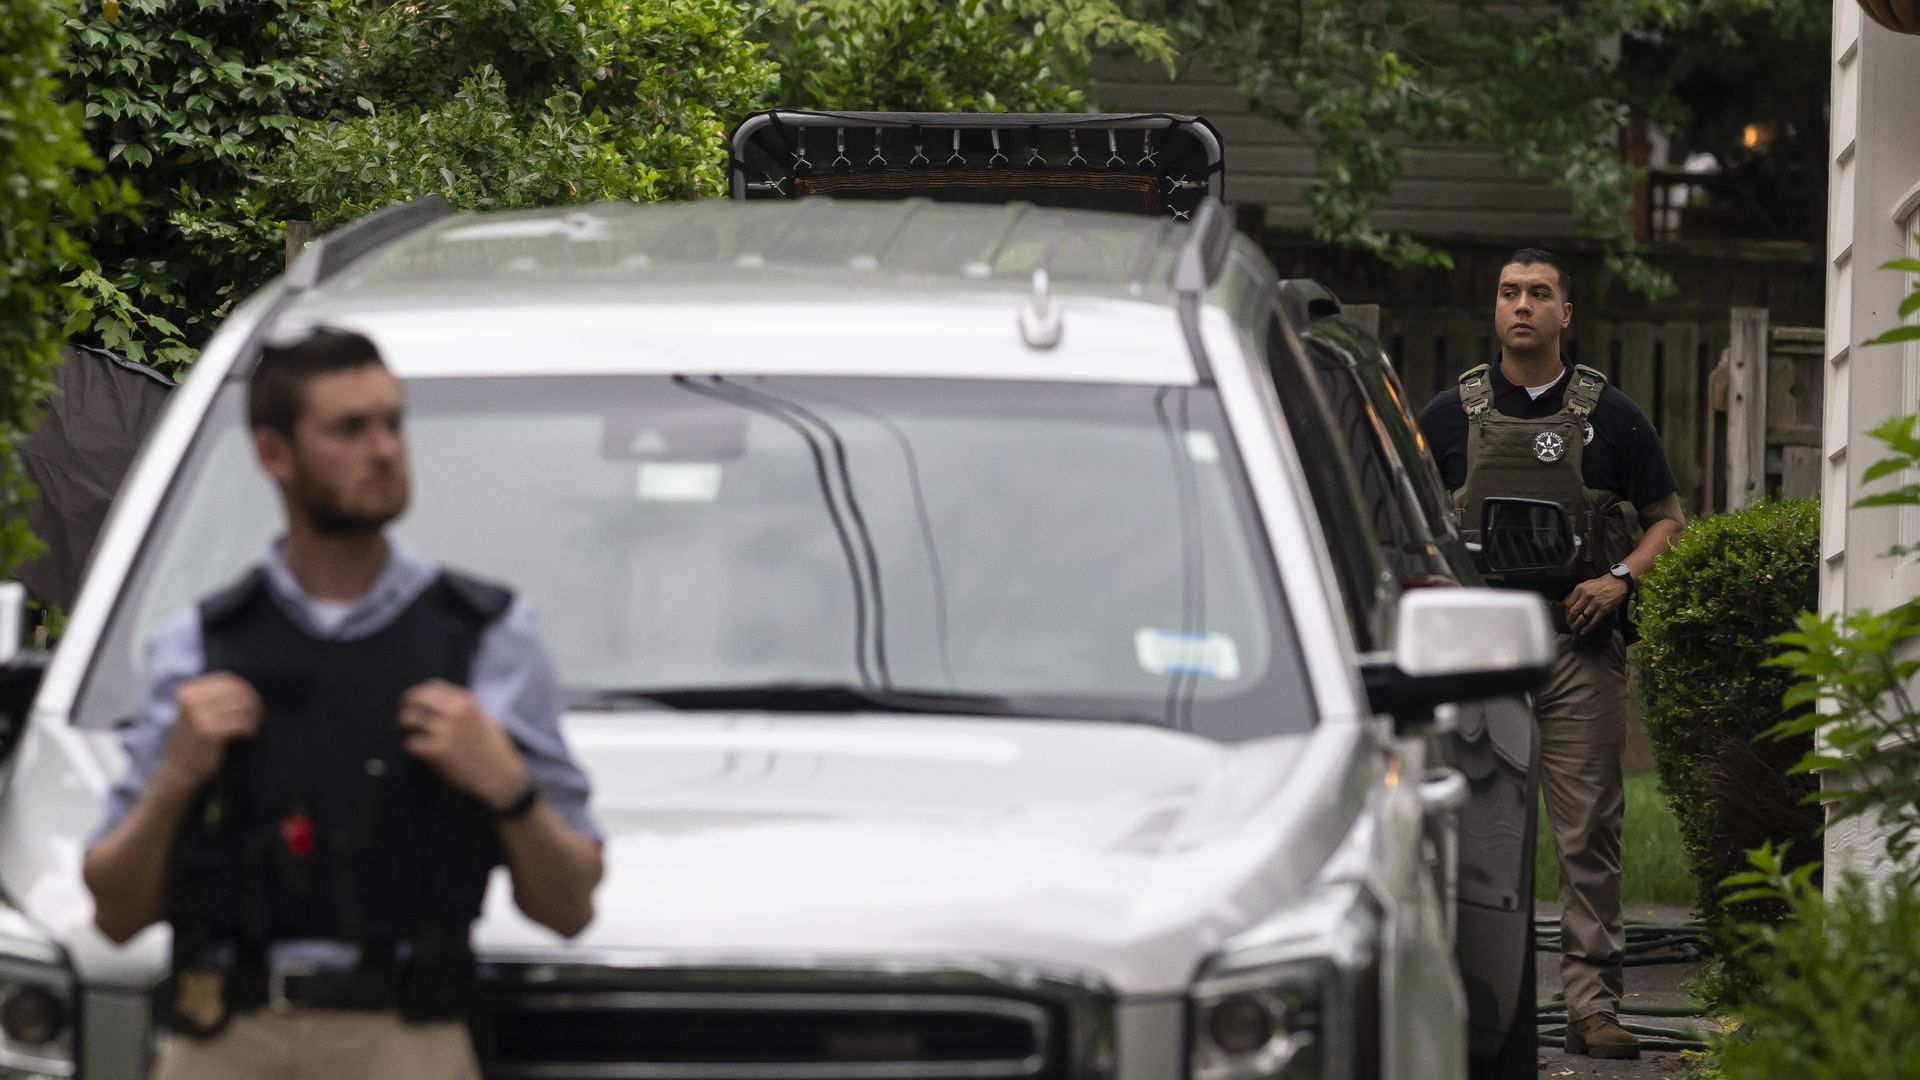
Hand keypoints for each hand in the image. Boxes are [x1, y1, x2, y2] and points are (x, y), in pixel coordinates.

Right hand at [162, 673, 261, 789]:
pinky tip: (249, 734)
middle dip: (252, 702)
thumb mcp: (194, 711)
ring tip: (253, 725)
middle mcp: (190, 700)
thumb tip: (246, 688)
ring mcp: (199, 716)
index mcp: (187, 691)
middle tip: (259, 715)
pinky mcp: (209, 732)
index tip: (253, 701)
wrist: (178, 771)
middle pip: (236, 691)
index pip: (225, 679)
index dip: (244, 689)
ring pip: (241, 707)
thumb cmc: (192, 741)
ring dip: (253, 717)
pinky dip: (250, 728)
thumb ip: (213, 697)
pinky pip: (241, 723)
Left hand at [398, 680, 527, 810]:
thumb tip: (444, 703)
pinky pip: (411, 743)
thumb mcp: (485, 719)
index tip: (415, 700)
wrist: (499, 774)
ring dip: (404, 724)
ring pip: (409, 718)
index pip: (433, 686)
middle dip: (407, 704)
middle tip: (405, 714)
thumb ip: (466, 709)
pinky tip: (416, 748)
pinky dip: (410, 745)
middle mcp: (455, 712)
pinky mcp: (437, 751)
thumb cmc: (494, 748)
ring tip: (405, 730)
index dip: (421, 692)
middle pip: (417, 698)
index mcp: (466, 702)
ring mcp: (445, 731)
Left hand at [1563, 574, 1629, 635]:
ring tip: (1574, 628)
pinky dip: (1587, 628)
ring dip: (1577, 625)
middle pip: (1574, 612)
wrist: (1617, 583)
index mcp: (1580, 589)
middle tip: (1569, 624)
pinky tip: (1583, 631)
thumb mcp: (1586, 584)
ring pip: (1582, 618)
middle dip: (1570, 620)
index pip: (1569, 604)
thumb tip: (1566, 603)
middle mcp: (1587, 596)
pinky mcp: (1603, 609)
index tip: (1566, 617)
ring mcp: (1595, 603)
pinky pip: (1593, 621)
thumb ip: (1577, 593)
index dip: (1566, 613)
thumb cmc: (1600, 584)